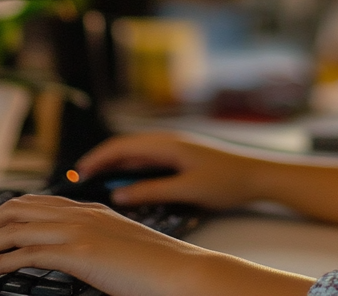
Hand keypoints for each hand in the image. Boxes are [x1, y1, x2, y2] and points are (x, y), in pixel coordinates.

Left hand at [0, 194, 312, 295]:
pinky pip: (27, 252)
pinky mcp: (81, 252)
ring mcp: (81, 230)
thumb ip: (88, 245)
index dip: (1, 214)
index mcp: (89, 209)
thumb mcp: (114, 249)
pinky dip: (0, 260)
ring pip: (16, 227)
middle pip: (17, 208)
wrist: (180, 273)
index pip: (33, 201)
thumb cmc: (152, 269)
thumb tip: (62, 256)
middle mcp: (81, 212)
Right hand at [75, 132, 261, 209]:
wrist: (257, 174)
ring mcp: (175, 147)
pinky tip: (127, 183)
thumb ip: (153, 190)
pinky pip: (149, 159)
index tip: (80, 172)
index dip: (98, 157)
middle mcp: (169, 140)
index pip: (123, 145)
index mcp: (168, 143)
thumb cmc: (227, 180)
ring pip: (137, 153)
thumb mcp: (187, 189)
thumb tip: (120, 195)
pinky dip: (132, 169)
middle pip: (126, 147)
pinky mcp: (181, 157)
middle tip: (82, 180)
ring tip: (98, 182)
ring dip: (117, 165)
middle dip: (102, 161)